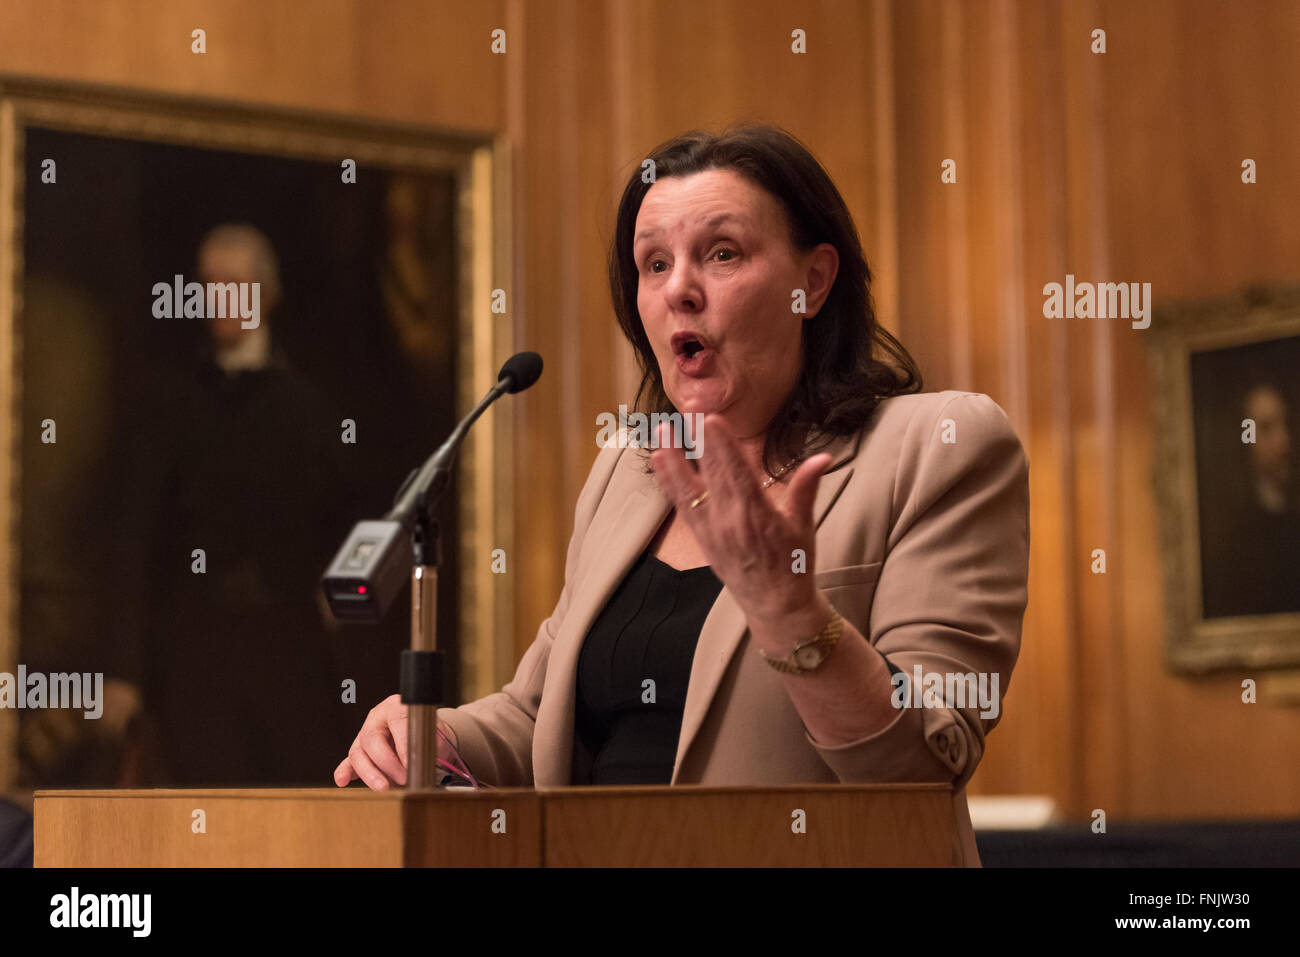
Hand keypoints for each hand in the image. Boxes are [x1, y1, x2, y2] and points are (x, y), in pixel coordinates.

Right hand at [334, 693, 458, 789]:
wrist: (425, 736)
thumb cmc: (429, 734)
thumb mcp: (436, 734)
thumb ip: (431, 745)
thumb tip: (426, 763)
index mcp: (398, 707)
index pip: (397, 722)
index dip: (404, 746)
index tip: (413, 765)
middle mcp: (378, 718)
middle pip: (372, 739)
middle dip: (387, 763)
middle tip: (404, 779)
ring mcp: (365, 734)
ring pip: (358, 752)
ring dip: (370, 773)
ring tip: (383, 787)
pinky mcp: (359, 751)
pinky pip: (349, 761)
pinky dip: (345, 772)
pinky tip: (343, 780)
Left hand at [649, 415, 832, 623]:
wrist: (776, 607)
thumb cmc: (795, 566)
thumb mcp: (804, 527)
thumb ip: (807, 488)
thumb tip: (823, 458)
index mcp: (758, 516)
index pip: (736, 473)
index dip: (722, 446)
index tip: (711, 420)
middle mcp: (729, 522)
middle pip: (710, 472)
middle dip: (697, 438)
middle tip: (687, 405)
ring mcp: (711, 531)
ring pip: (687, 487)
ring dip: (672, 456)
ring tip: (659, 429)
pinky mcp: (701, 538)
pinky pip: (681, 505)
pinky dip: (669, 481)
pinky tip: (660, 460)